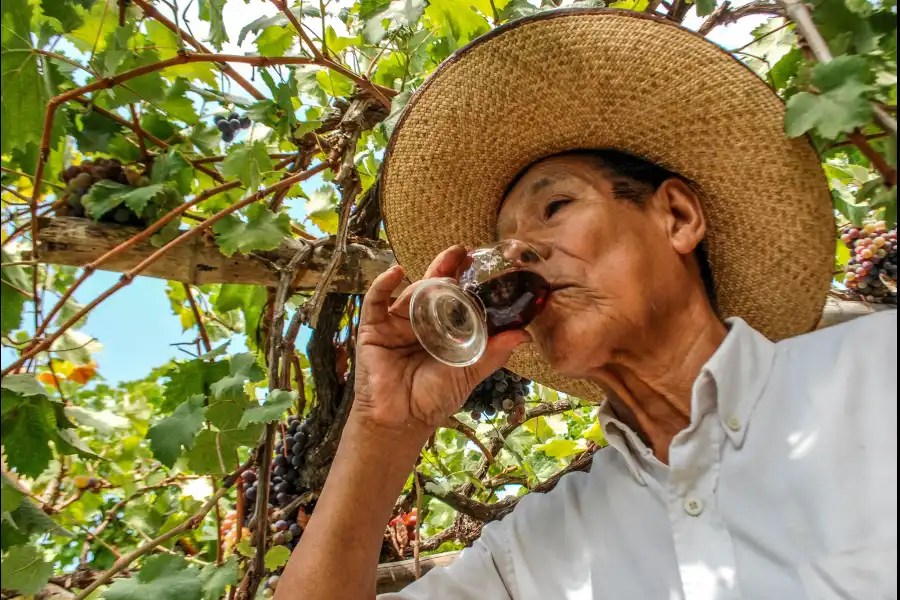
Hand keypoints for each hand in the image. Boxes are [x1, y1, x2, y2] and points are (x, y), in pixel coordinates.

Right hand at [352, 246, 531, 439]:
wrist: (401, 421)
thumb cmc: (434, 398)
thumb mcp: (469, 371)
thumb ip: (493, 351)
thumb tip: (525, 334)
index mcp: (442, 331)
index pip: (454, 299)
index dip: (466, 279)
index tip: (481, 261)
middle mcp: (419, 322)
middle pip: (433, 288)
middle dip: (447, 268)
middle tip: (463, 251)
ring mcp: (395, 323)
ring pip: (410, 291)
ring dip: (426, 276)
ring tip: (445, 264)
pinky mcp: (374, 328)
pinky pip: (375, 300)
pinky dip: (383, 284)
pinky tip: (395, 271)